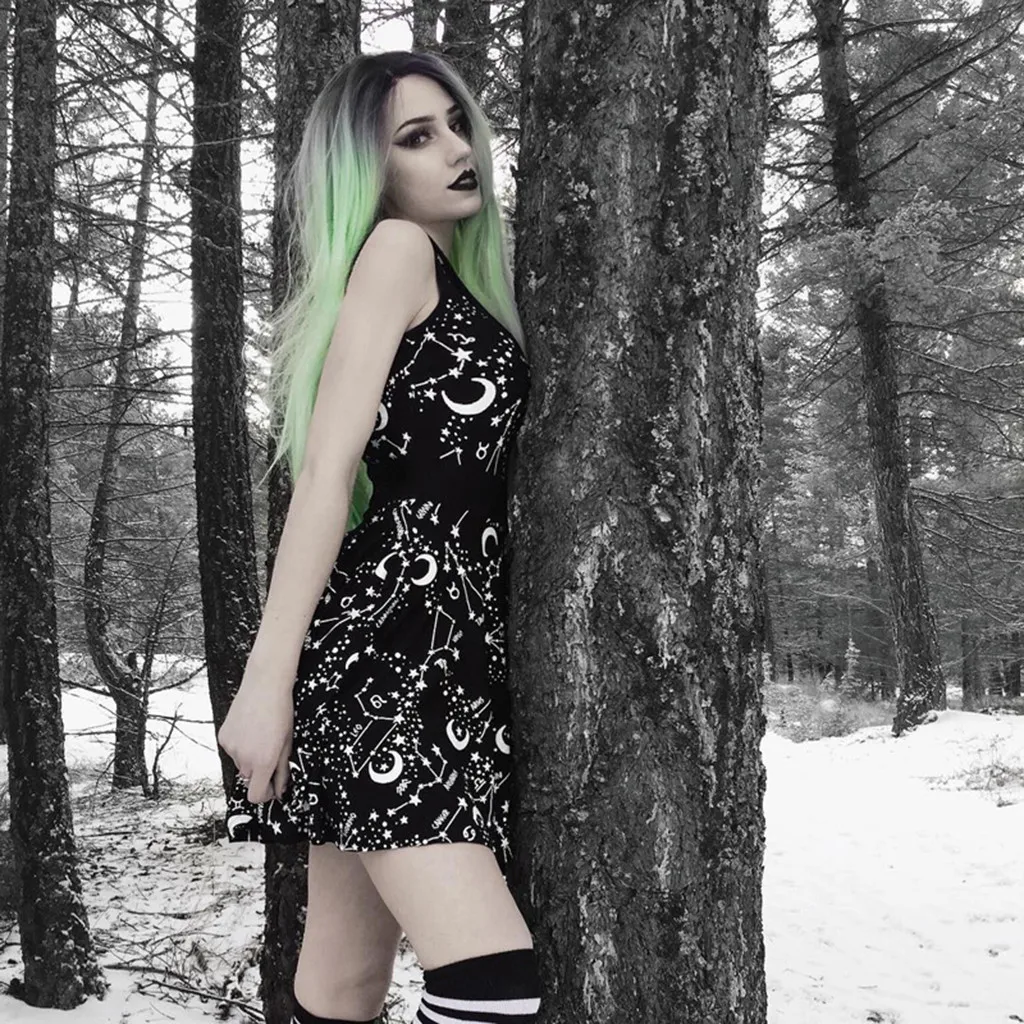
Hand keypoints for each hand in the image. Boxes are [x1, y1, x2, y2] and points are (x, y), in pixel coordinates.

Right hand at [217, 658, 295, 803]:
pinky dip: (240, 745)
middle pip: (250, 778)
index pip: (256, 796)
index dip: (265, 795)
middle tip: (270, 751)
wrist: (265, 684)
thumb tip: (281, 789)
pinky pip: (232, 750)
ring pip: (241, 763)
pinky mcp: (223, 737)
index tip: (272, 788)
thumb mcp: (288, 742)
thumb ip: (283, 769)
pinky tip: (250, 728)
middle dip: (260, 771)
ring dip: (250, 756)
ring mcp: (231, 747)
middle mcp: (244, 757)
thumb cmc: (281, 709)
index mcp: (263, 761)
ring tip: (260, 734)